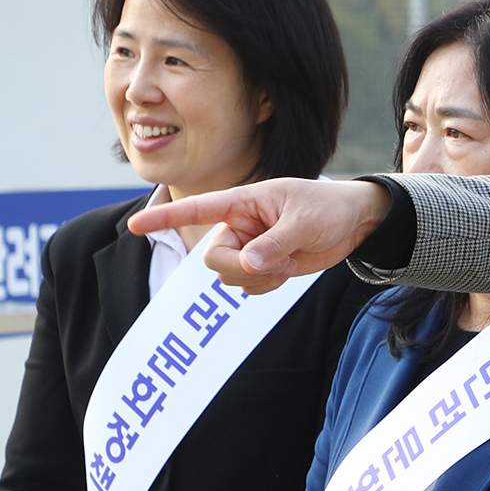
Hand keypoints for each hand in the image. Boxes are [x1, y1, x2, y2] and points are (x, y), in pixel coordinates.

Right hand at [126, 178, 391, 294]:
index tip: (135, 225)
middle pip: (214, 258)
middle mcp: (239, 226)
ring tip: (287, 264)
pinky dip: (265, 287)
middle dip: (239, 269)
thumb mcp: (304, 222)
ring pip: (230, 277)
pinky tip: (286, 272)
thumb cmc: (328, 208)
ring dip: (257, 280)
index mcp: (242, 203)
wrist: (354, 223)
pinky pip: (248, 288)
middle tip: (274, 266)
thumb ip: (275, 243)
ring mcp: (249, 247)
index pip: (196, 208)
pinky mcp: (262, 266)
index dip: (165, 217)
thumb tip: (249, 264)